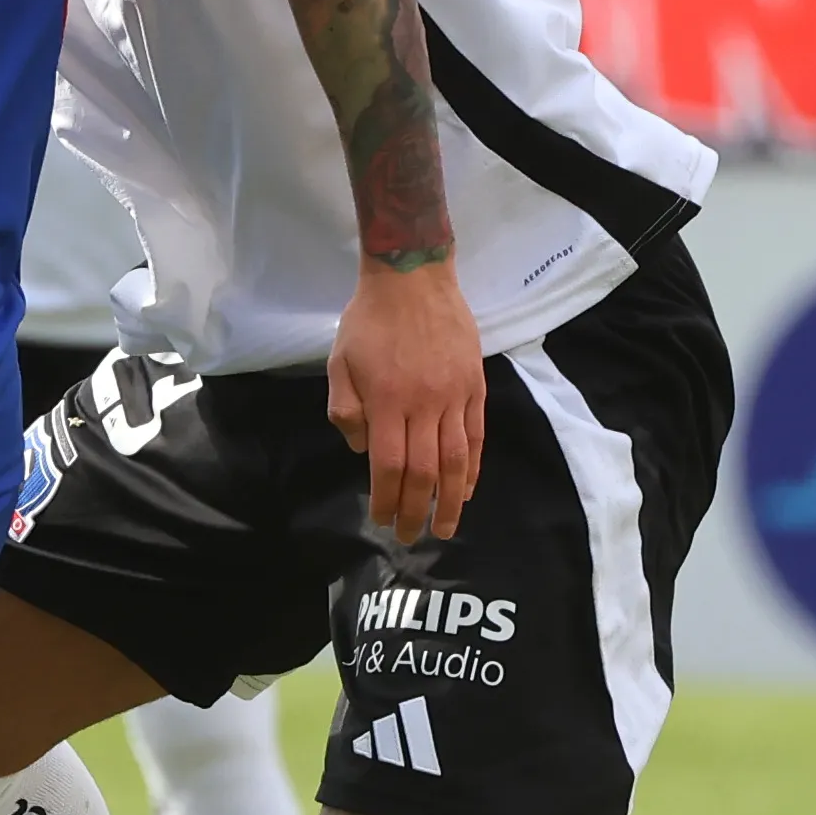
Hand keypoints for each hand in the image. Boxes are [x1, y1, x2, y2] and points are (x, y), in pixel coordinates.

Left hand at [326, 256, 485, 544]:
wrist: (412, 279)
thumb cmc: (368, 321)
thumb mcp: (339, 362)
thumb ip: (345, 410)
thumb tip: (360, 450)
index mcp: (387, 400)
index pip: (390, 464)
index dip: (387, 498)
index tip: (383, 520)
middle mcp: (424, 404)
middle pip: (425, 471)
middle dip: (418, 510)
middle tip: (412, 536)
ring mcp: (454, 397)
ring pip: (457, 461)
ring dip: (452, 500)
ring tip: (445, 527)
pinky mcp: (474, 388)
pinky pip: (476, 437)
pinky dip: (473, 469)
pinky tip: (467, 489)